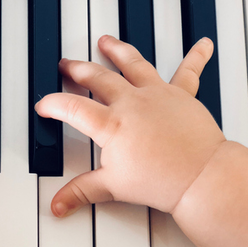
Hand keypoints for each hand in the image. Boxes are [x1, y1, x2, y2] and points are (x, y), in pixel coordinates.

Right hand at [36, 35, 224, 215]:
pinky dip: (196, 57)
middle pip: (98, 77)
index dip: (53, 104)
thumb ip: (81, 191)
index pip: (72, 108)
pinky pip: (188, 71)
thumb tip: (59, 204)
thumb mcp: (113, 186)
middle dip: (78, 69)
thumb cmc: (161, 180)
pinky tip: (203, 44)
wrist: (200, 177)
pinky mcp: (182, 95)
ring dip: (117, 51)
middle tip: (67, 65)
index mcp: (112, 124)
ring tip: (106, 42)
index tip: (44, 105)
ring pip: (133, 64)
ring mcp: (158, 94)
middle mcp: (132, 102)